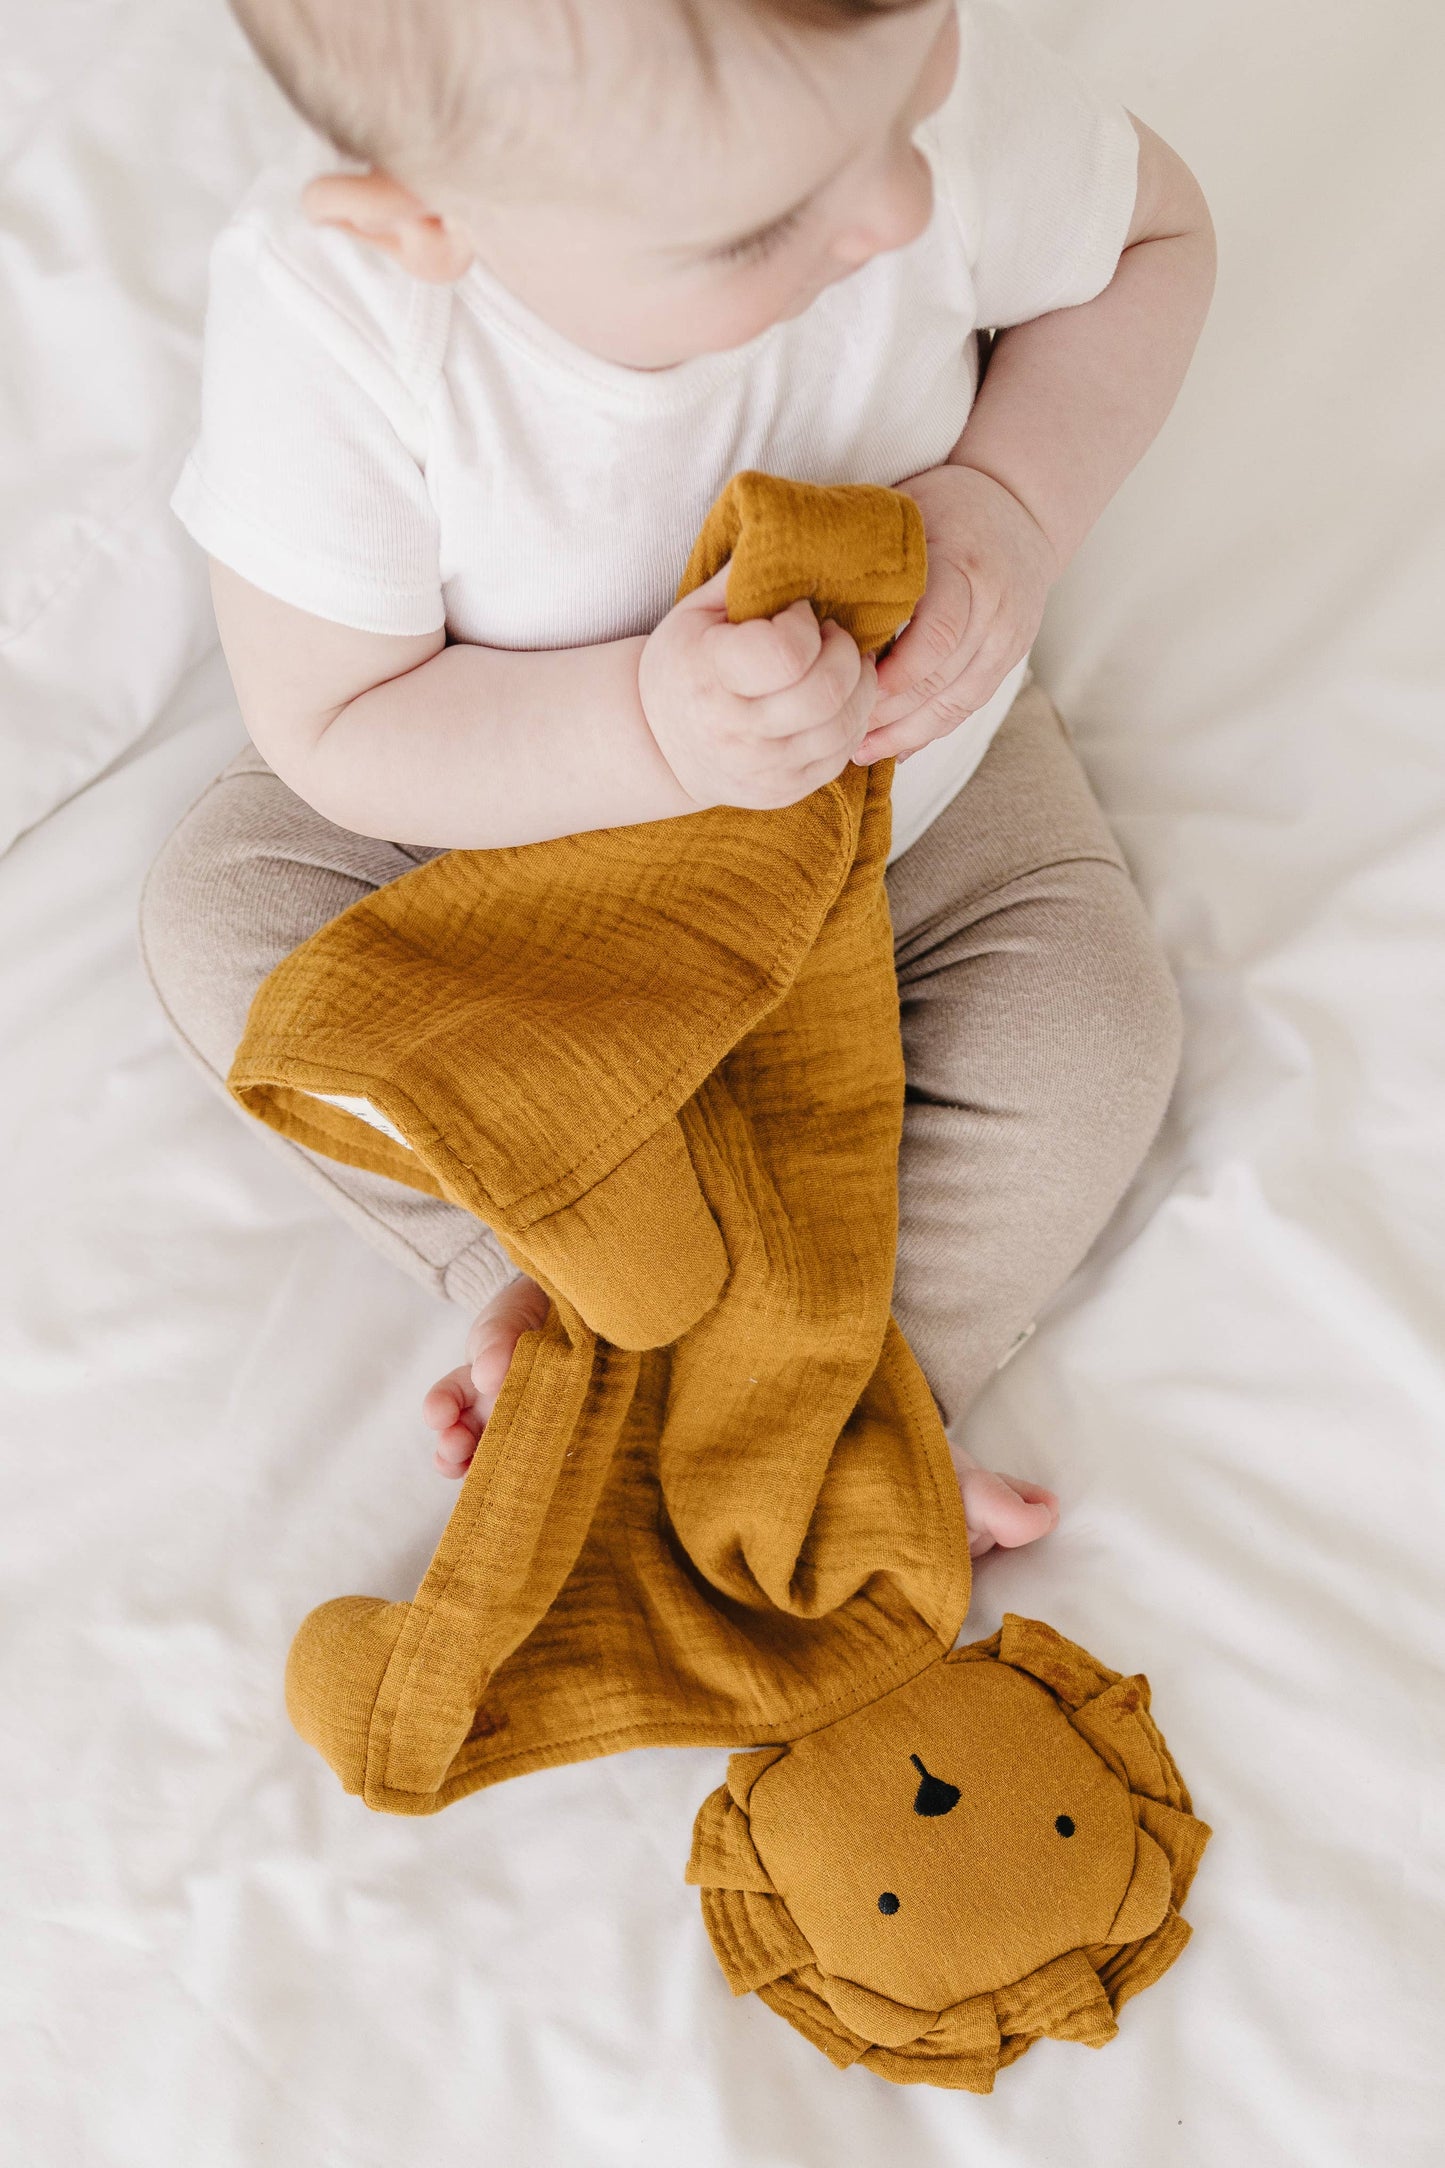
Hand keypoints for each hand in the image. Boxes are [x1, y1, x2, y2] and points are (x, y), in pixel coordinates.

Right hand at [638, 567, 877, 810]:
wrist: (659, 742)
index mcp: (709, 677)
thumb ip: (745, 575)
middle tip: (833, 636)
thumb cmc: (685, 663)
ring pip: (844, 726)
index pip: (787, 654)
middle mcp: (735, 732)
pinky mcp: (783, 791)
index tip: (799, 614)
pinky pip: (842, 754)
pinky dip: (852, 720)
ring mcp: (762, 769)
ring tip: (842, 664)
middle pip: (826, 692)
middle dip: (845, 653)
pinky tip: (837, 699)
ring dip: (858, 686)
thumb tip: (791, 530)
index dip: (806, 625)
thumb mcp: (697, 611)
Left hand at [857, 463, 1057, 763]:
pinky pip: (968, 707)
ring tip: (858, 750)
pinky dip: (929, 731)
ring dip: (905, 733)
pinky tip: (895, 747)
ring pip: (956, 704)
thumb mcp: (904, 513)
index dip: (892, 675)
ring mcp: (1010, 638)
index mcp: (965, 566)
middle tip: (837, 731)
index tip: (845, 689)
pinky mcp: (1011, 659)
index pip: (935, 637)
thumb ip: (867, 558)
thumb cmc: (943, 505)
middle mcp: (996, 607)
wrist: (1019, 506)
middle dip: (887, 713)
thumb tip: (799, 599)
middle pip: (941, 680)